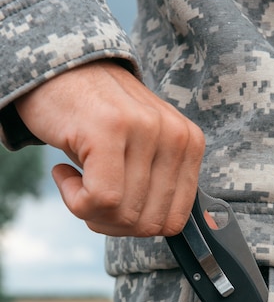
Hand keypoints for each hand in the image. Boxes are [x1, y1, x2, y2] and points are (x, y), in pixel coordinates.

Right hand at [15, 61, 204, 236]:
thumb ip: (160, 188)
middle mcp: (175, 135)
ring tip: (77, 179)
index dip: (138, 226)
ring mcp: (146, 129)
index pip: (175, 220)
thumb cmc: (96, 122)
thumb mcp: (142, 152)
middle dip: (111, 223)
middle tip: (89, 195)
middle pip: (148, 223)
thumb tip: (172, 230)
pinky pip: (101, 199)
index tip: (114, 205)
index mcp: (190, 144)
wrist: (56, 72)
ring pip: (123, 214)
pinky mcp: (110, 129)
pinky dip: (74, 199)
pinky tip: (63, 172)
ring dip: (89, 210)